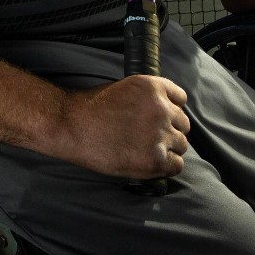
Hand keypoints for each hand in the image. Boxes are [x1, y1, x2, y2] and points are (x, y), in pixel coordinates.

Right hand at [52, 75, 189, 179]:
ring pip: (182, 145)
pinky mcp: (154, 159)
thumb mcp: (124, 89)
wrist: (71, 126)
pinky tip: (149, 163)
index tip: (160, 120)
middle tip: (150, 138)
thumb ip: (148, 98)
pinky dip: (165, 167)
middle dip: (170, 131)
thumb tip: (167, 114)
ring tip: (145, 151)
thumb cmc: (91, 108)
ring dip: (168, 149)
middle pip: (183, 124)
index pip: (181, 100)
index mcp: (153, 87)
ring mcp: (159, 134)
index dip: (171, 111)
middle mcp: (161, 108)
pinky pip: (176, 165)